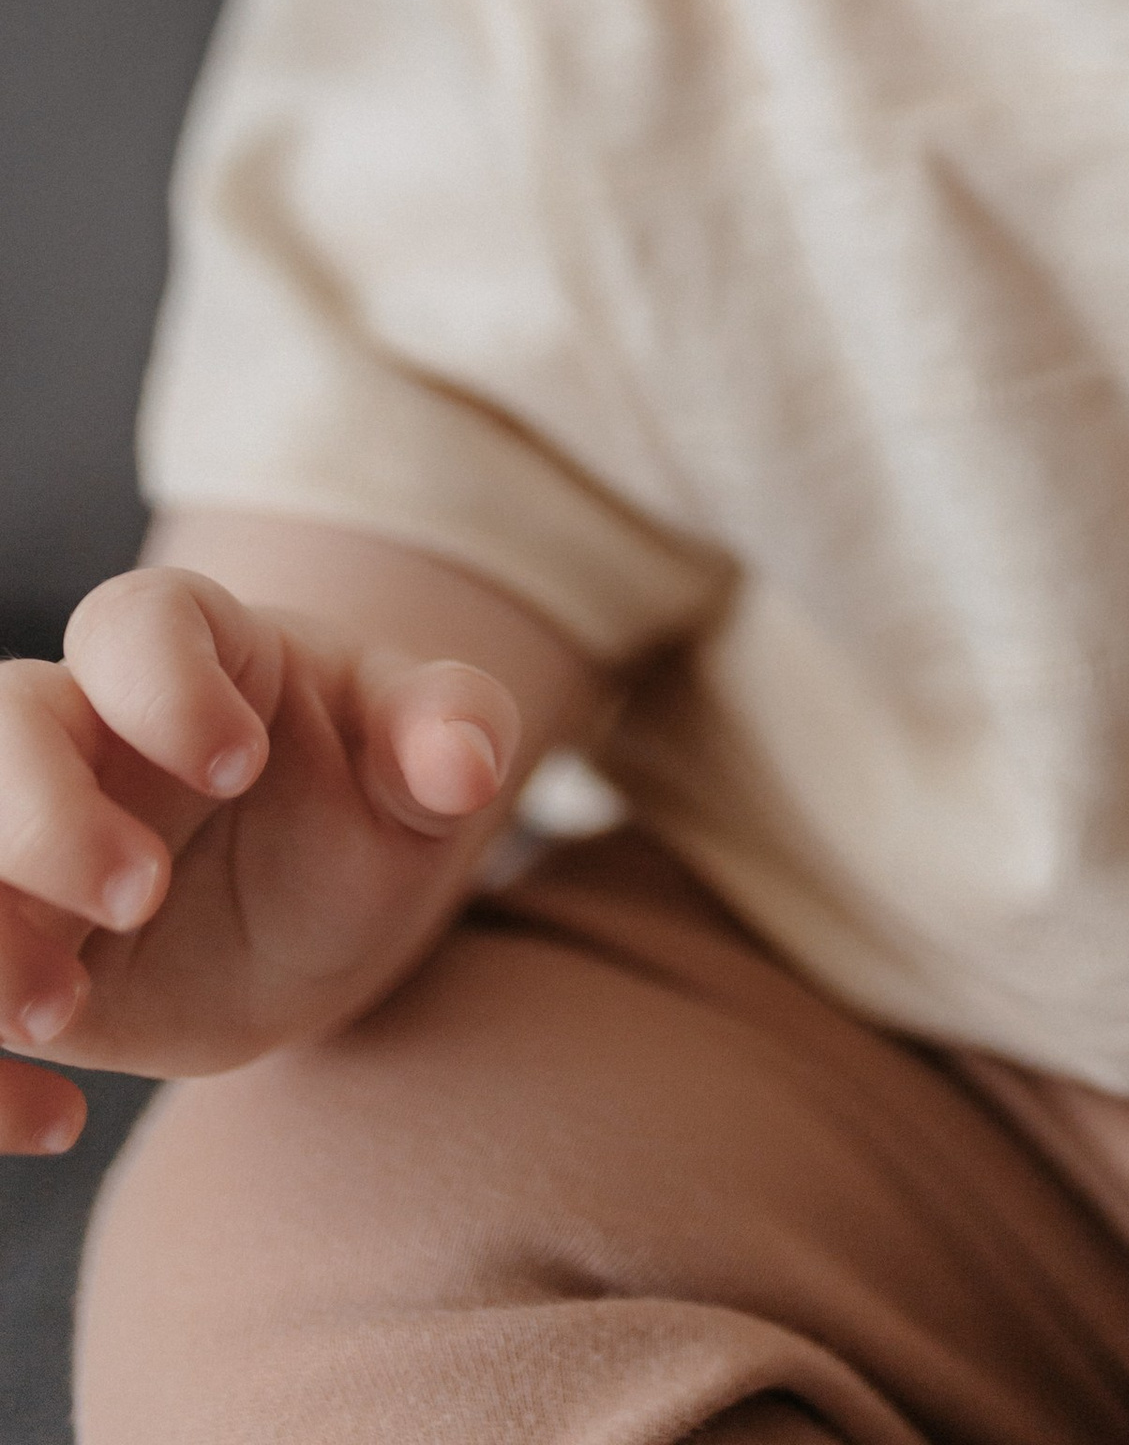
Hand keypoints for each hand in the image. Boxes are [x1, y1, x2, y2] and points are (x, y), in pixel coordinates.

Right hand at [0, 567, 519, 1153]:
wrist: (322, 907)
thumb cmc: (366, 795)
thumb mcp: (420, 766)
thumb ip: (451, 732)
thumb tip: (468, 762)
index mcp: (186, 652)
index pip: (135, 622)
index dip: (167, 685)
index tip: (241, 765)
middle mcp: (82, 731)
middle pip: (2, 722)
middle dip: (44, 813)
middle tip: (143, 894)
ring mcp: (26, 841)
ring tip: (64, 1012)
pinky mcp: (8, 945)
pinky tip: (59, 1119)